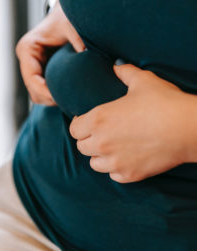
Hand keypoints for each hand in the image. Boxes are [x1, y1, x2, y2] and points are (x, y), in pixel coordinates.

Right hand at [16, 1, 84, 105]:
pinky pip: (45, 94)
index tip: (62, 98)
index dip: (46, 92)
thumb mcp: (70, 26)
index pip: (32, 79)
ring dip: (53, 100)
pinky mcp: (41, 76)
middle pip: (34, 91)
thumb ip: (77, 39)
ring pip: (38, 96)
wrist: (65, 18)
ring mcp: (33, 70)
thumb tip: (86, 55)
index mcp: (27, 49)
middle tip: (70, 102)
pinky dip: (55, 97)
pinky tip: (68, 96)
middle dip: (51, 99)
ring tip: (70, 100)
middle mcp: (27, 61)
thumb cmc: (65, 20)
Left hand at [69, 64, 193, 182]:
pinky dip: (116, 169)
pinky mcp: (130, 175)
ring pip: (94, 164)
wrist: (187, 128)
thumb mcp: (143, 81)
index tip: (84, 122)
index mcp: (98, 119)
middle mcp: (102, 143)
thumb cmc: (163, 102)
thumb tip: (116, 66)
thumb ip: (125, 72)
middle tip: (99, 134)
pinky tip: (125, 159)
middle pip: (82, 147)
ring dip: (99, 156)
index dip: (78, 124)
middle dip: (88, 140)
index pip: (74, 129)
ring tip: (111, 148)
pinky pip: (113, 176)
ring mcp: (115, 162)